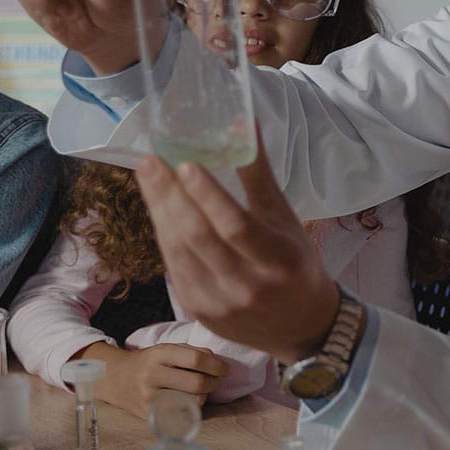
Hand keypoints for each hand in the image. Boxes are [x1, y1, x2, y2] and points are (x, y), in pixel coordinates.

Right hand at [74, 341, 230, 419]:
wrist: (115, 378)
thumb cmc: (149, 362)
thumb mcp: (166, 349)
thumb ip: (193, 352)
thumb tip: (218, 363)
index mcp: (159, 354)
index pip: (196, 359)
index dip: (216, 365)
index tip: (224, 370)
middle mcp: (152, 374)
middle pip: (196, 383)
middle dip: (214, 383)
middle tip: (216, 381)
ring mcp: (149, 396)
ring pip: (192, 401)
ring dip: (205, 396)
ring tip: (201, 390)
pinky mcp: (149, 413)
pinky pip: (181, 413)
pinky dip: (192, 408)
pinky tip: (191, 401)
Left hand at [134, 136, 336, 364]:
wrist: (301, 326)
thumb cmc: (296, 265)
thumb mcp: (287, 220)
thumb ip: (259, 175)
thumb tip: (242, 123)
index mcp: (279, 261)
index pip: (236, 227)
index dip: (209, 196)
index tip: (185, 164)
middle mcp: (248, 286)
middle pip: (199, 237)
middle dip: (169, 196)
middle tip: (150, 162)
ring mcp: (219, 303)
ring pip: (179, 251)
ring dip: (159, 211)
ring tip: (148, 177)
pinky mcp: (199, 311)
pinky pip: (174, 266)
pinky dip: (165, 234)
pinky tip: (159, 209)